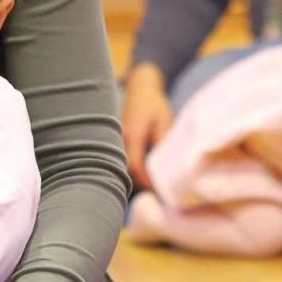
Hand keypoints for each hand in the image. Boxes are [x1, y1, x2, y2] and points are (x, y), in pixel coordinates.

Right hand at [121, 65, 172, 186]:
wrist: (140, 88)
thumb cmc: (155, 104)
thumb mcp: (164, 122)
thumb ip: (162, 144)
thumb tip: (165, 169)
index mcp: (132, 136)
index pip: (135, 167)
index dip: (147, 181)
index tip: (160, 190)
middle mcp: (120, 140)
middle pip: (126, 170)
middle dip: (140, 183)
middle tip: (157, 193)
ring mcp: (116, 140)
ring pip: (122, 166)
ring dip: (135, 177)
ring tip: (152, 185)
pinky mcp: (117, 141)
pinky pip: (122, 159)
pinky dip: (132, 168)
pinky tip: (144, 173)